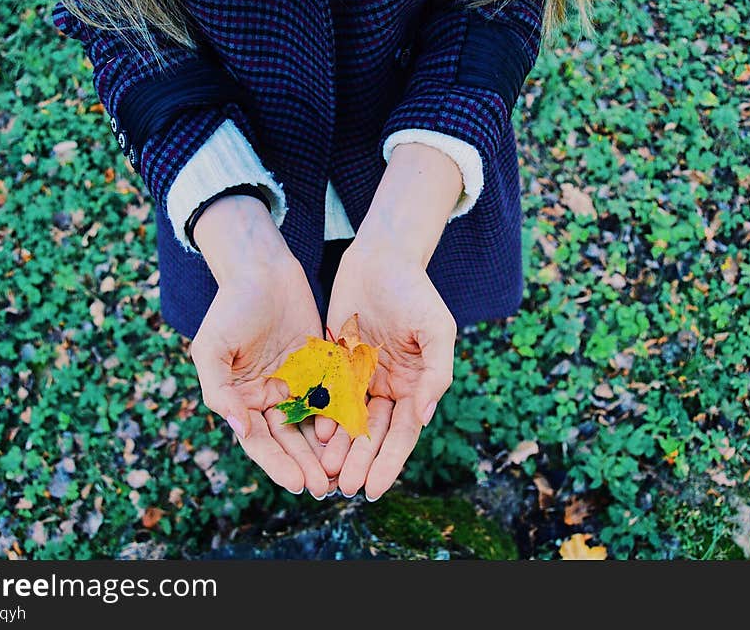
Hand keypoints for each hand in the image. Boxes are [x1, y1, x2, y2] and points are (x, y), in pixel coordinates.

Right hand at [189, 195, 330, 496]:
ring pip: (314, 424)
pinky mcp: (321, 366)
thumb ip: (219, 392)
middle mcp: (270, 396)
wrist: (262, 268)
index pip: (260, 441)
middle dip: (306, 464)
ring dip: (326, 450)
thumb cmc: (231, 307)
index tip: (297, 484)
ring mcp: (297, 383)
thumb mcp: (213, 349)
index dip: (278, 464)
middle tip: (325, 488)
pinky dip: (343, 418)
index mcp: (242, 398)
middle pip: (290, 440)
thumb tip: (239, 429)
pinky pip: (334, 396)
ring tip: (342, 473)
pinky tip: (358, 437)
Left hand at [326, 246, 455, 498]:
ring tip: (328, 472)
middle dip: (361, 462)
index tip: (375, 489)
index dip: (389, 463)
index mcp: (414, 385)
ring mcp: (360, 376)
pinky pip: (327, 395)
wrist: (381, 258)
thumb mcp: (436, 330)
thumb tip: (423, 417)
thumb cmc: (415, 292)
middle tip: (346, 488)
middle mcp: (387, 387)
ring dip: (339, 447)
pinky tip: (313, 436)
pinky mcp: (336, 362)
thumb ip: (435, 374)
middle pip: (373, 434)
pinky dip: (322, 416)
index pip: (401, 434)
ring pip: (348, 421)